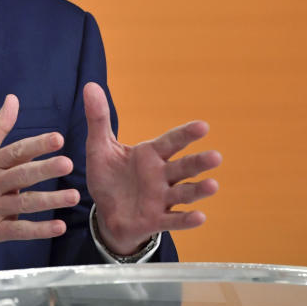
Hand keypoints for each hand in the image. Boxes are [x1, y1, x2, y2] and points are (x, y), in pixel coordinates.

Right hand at [0, 94, 80, 259]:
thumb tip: (13, 98)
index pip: (15, 151)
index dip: (37, 145)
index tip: (57, 138)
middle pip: (20, 175)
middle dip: (45, 169)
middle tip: (68, 163)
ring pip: (23, 203)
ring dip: (49, 200)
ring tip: (73, 196)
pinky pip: (18, 230)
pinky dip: (39, 229)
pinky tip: (58, 226)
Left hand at [84, 82, 221, 254]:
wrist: (106, 213)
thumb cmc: (108, 177)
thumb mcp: (99, 148)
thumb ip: (98, 119)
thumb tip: (90, 85)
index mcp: (150, 155)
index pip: (171, 141)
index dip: (186, 135)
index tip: (202, 126)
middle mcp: (161, 175)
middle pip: (184, 167)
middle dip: (199, 163)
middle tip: (216, 157)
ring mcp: (161, 199)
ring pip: (184, 193)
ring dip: (198, 190)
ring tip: (213, 185)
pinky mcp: (156, 220)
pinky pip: (173, 220)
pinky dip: (186, 220)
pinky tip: (200, 217)